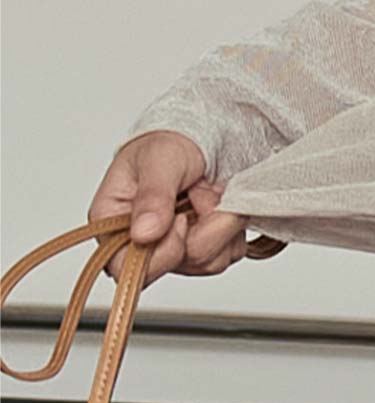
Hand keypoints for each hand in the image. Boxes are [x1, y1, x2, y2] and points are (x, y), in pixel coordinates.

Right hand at [91, 131, 251, 289]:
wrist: (202, 133)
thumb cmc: (170, 141)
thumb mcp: (159, 158)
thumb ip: (153, 194)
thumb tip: (144, 234)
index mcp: (113, 224)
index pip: (125, 269)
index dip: (160, 252)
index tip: (181, 220)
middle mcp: (141, 243)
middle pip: (175, 266)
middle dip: (202, 229)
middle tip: (205, 192)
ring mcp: (174, 248)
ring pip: (207, 262)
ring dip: (221, 223)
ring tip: (211, 190)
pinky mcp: (203, 246)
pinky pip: (228, 253)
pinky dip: (233, 225)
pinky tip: (223, 201)